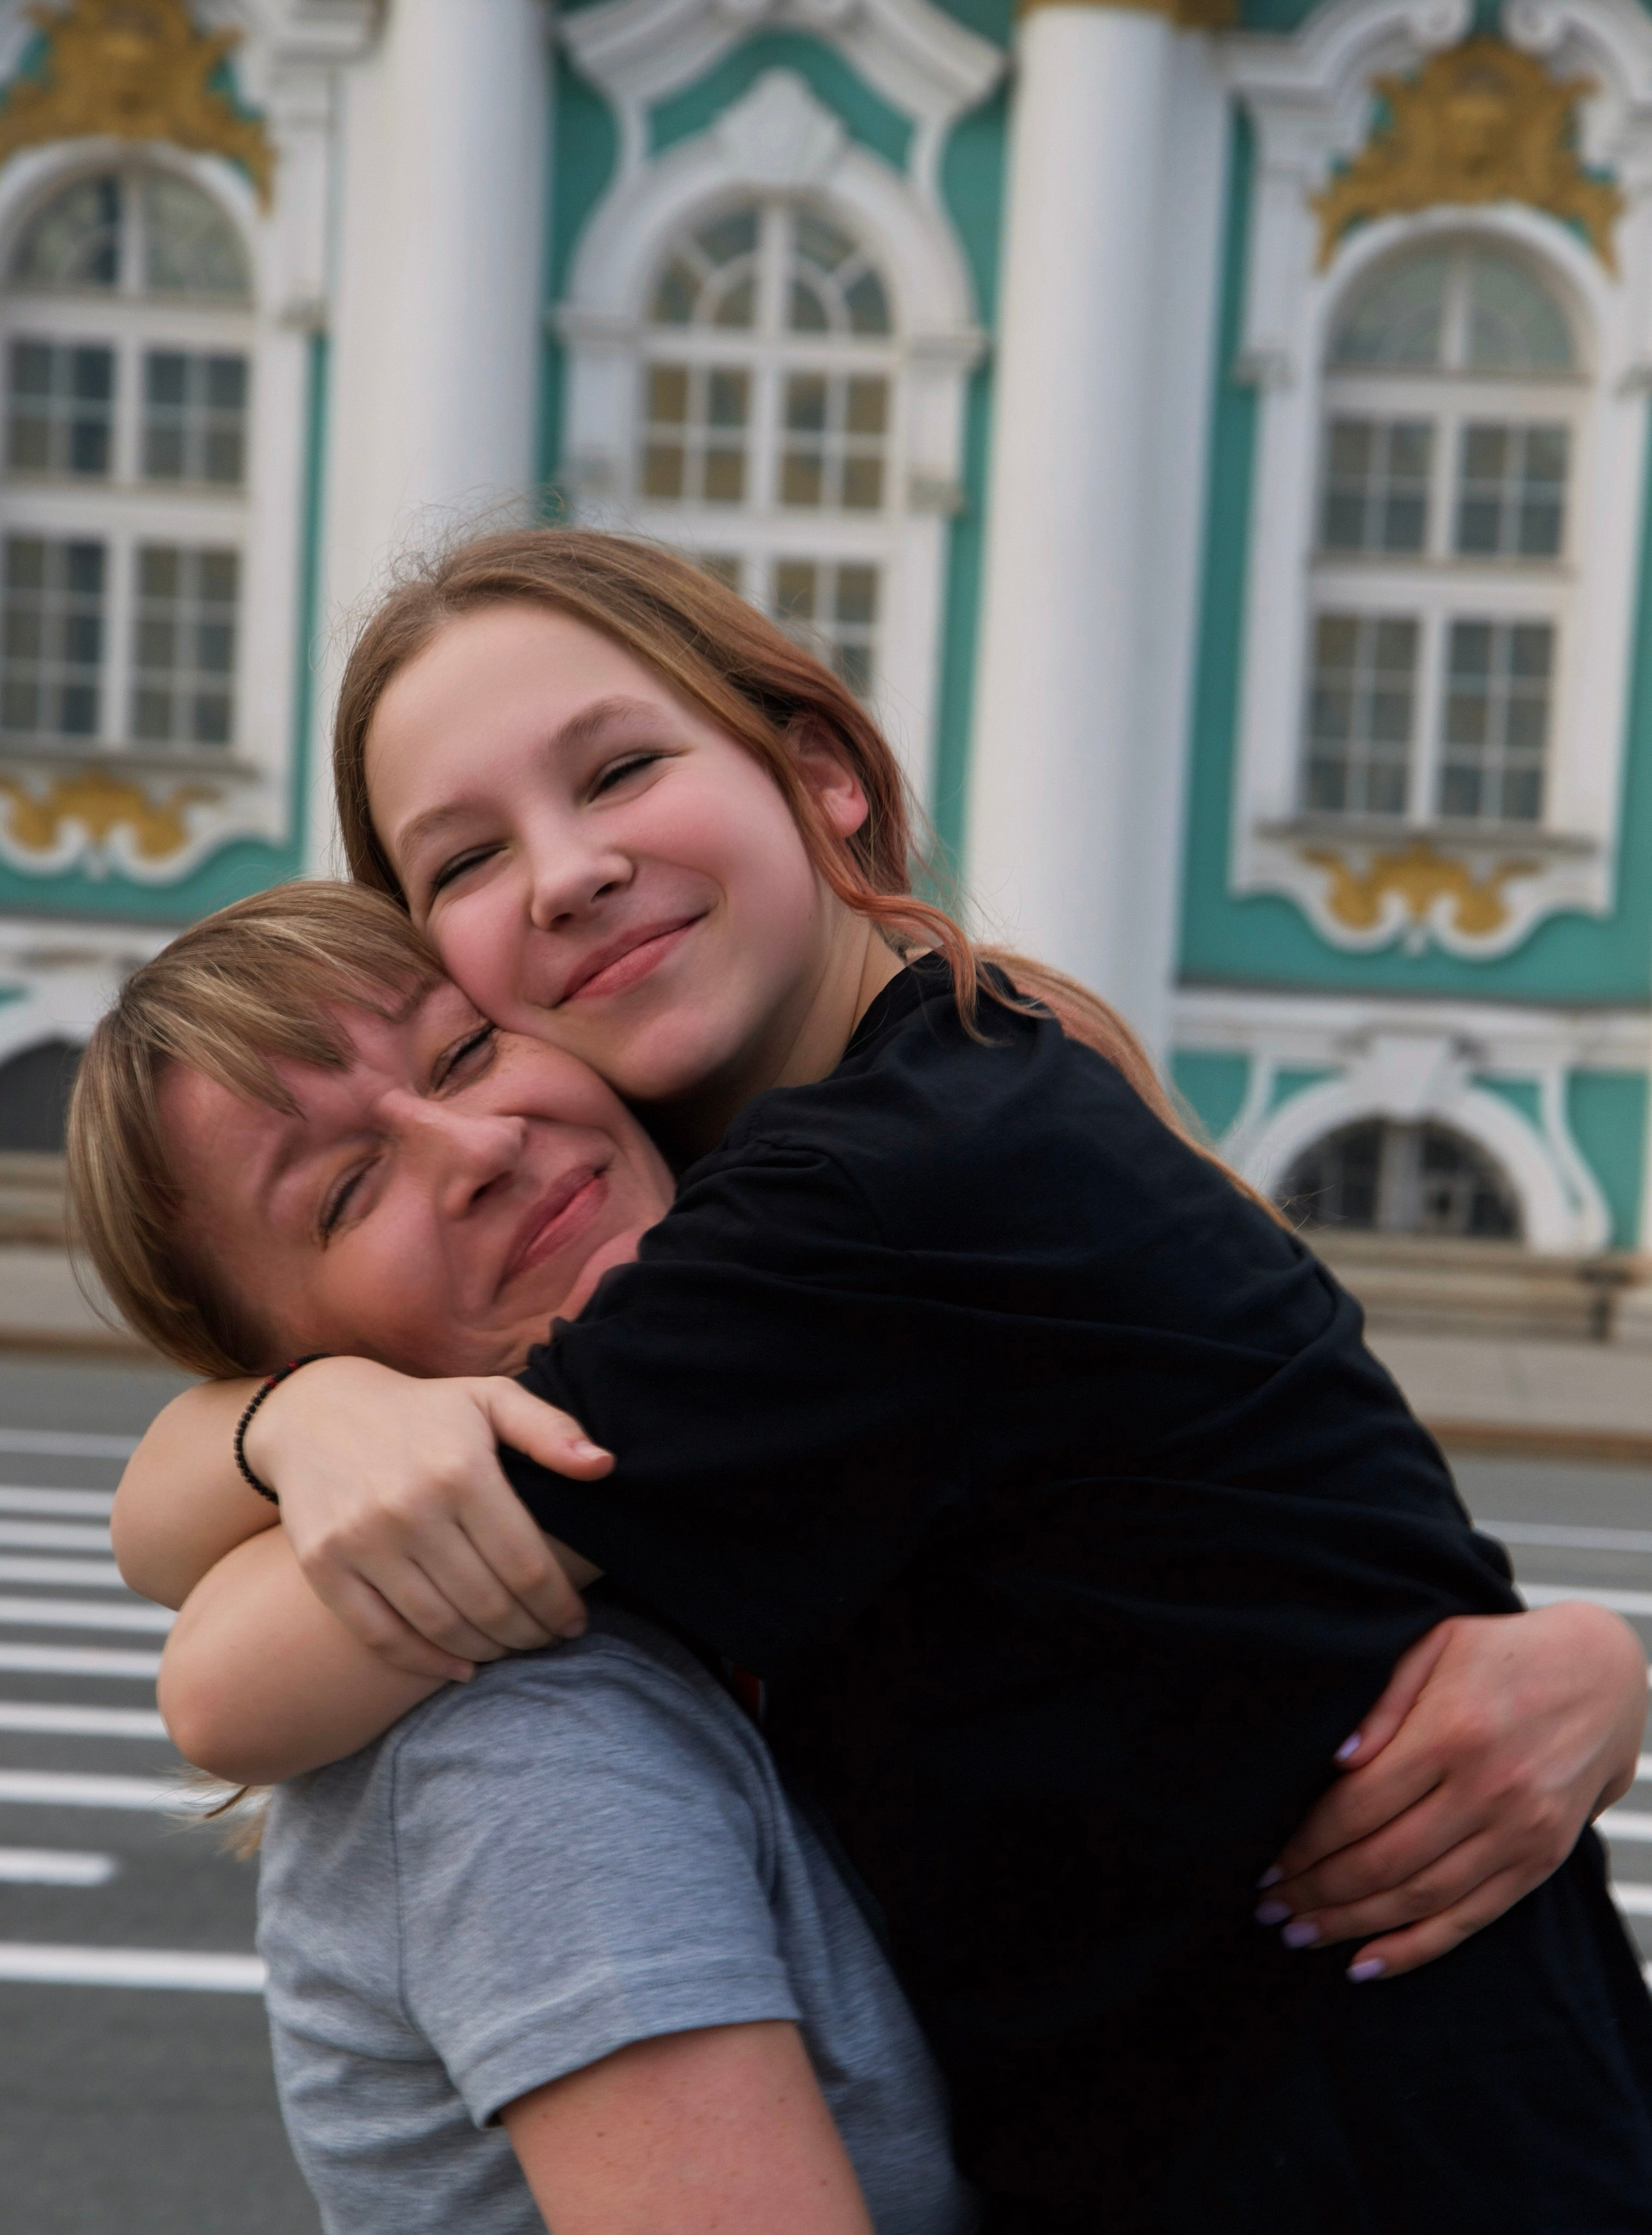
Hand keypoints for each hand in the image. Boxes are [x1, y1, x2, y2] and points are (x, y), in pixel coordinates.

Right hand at [244, 1357, 612, 1677]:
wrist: (316, 1413)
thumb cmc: (424, 1412)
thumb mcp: (490, 1400)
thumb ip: (550, 1430)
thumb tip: (604, 1466)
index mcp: (460, 1469)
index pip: (526, 1564)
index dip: (558, 1604)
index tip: (576, 1620)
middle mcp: (409, 1508)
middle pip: (488, 1603)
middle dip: (530, 1633)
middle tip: (548, 1639)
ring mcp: (362, 1541)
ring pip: (441, 1625)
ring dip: (488, 1649)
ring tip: (512, 1647)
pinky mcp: (326, 1567)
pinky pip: (382, 1636)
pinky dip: (427, 1662)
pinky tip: (461, 1666)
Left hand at [1257, 1602, 1646, 1980]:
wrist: (1602, 1676)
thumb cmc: (1501, 1654)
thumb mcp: (1434, 1647)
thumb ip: (1381, 1702)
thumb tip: (1335, 1759)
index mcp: (1452, 1732)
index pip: (1358, 1807)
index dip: (1307, 1843)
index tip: (1270, 1864)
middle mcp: (1489, 1790)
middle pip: (1384, 1862)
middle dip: (1317, 1892)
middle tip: (1271, 1908)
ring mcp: (1520, 1832)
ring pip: (1422, 1899)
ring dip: (1354, 1925)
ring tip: (1302, 1933)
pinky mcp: (1540, 1860)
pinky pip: (1471, 1918)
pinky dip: (1417, 1947)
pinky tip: (1367, 1962)